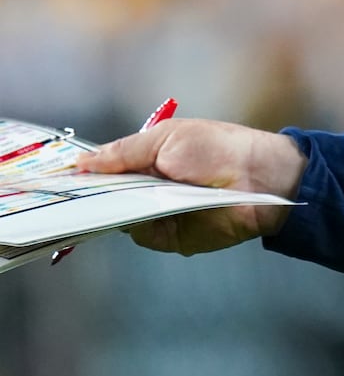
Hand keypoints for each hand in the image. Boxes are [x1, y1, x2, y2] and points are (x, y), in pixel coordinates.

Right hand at [76, 118, 308, 254]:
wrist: (260, 176)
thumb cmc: (218, 148)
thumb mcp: (167, 138)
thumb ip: (124, 151)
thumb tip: (81, 163)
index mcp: (146, 161)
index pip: (103, 172)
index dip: (81, 176)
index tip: (51, 180)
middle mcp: (147, 190)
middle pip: (104, 200)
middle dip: (85, 199)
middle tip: (60, 199)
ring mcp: (158, 214)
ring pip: (118, 219)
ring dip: (113, 211)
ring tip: (107, 201)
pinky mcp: (171, 237)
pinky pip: (143, 236)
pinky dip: (139, 226)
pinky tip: (142, 214)